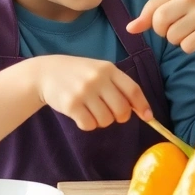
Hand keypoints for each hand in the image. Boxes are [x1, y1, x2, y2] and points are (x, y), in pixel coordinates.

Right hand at [35, 56, 151, 130]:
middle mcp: (98, 79)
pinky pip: (89, 125)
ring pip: (106, 120)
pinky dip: (88, 124)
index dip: (142, 105)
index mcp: (109, 69)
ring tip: (91, 109)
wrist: (46, 72)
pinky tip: (81, 114)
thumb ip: (118, 85)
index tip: (148, 117)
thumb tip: (141, 109)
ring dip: (101, 120)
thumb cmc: (79, 73)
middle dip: (120, 116)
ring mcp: (84, 91)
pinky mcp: (71, 105)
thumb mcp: (99, 71)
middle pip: (122, 109)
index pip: (133, 89)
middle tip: (111, 113)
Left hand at [126, 0, 194, 53]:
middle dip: (162, 31)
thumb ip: (147, 18)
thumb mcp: (170, 11)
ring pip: (173, 36)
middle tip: (171, 30)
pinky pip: (186, 46)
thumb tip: (129, 28)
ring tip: (186, 33)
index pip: (152, 8)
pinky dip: (187, 47)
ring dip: (176, 41)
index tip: (153, 26)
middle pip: (160, 20)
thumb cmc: (187, 17)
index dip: (148, 22)